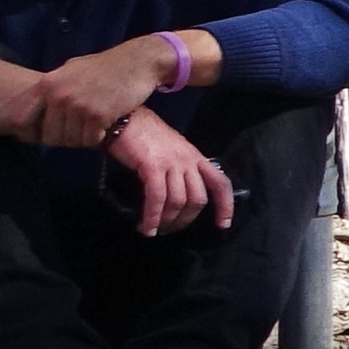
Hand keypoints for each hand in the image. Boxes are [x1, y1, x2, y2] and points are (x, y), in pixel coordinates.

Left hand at [25, 39, 167, 151]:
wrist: (139, 62)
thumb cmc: (107, 66)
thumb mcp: (71, 70)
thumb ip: (54, 88)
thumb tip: (39, 108)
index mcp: (47, 84)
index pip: (22, 117)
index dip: (32, 130)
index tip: (47, 130)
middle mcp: (59, 96)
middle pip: (49, 135)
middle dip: (65, 137)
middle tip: (79, 130)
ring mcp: (78, 106)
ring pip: (71, 140)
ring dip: (84, 138)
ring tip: (95, 126)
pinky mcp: (98, 115)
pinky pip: (91, 140)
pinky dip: (99, 137)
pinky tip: (106, 125)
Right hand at [102, 106, 233, 238]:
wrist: (123, 118)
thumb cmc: (144, 135)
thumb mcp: (172, 151)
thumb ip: (179, 169)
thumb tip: (176, 197)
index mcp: (196, 157)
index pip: (220, 183)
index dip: (225, 205)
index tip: (223, 224)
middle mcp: (188, 160)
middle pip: (198, 198)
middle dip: (186, 219)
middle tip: (171, 228)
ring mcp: (172, 163)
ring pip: (179, 201)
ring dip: (168, 221)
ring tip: (156, 229)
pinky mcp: (152, 167)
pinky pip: (157, 198)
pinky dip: (152, 216)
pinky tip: (146, 227)